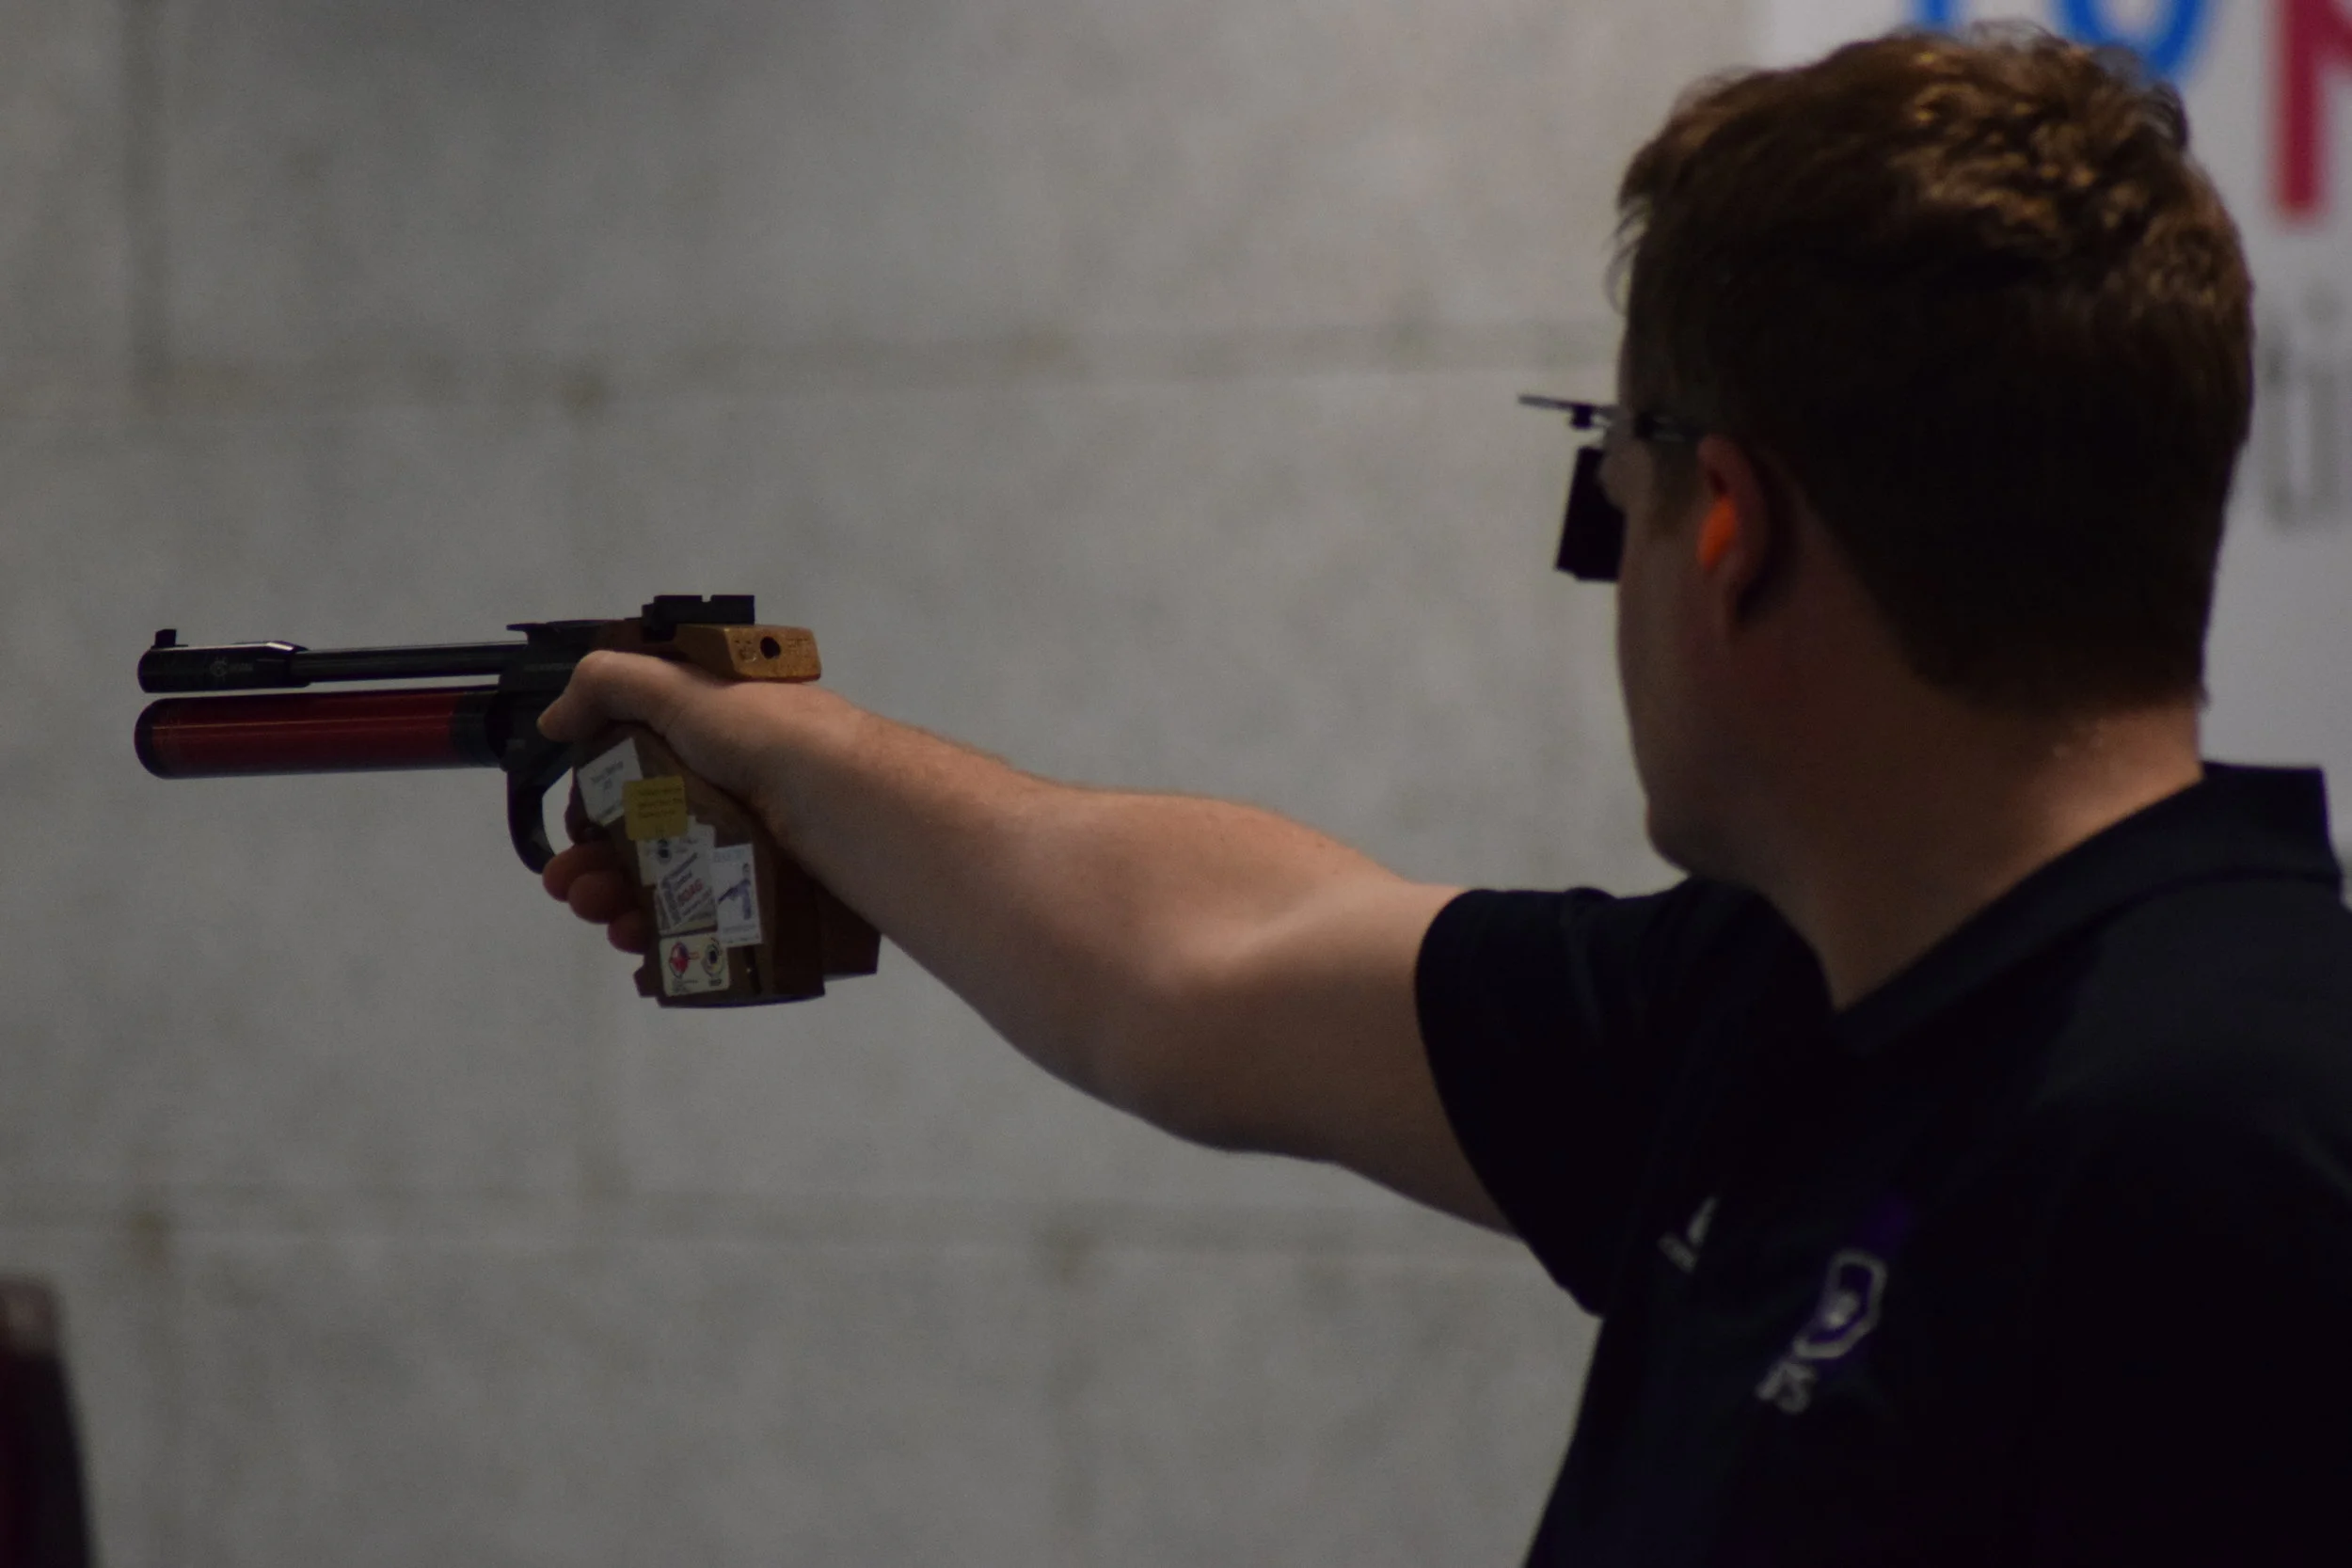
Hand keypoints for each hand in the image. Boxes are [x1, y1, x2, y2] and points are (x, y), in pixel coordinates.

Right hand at [534, 649, 841, 953]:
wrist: (849, 803)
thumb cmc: (769, 738)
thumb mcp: (684, 687)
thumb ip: (610, 686)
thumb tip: (555, 719)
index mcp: (718, 739)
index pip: (643, 771)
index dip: (600, 799)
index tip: (574, 824)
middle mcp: (735, 790)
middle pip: (647, 833)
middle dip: (594, 859)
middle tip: (567, 886)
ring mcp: (754, 846)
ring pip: (671, 882)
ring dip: (618, 899)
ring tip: (596, 912)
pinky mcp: (770, 895)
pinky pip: (707, 921)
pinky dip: (664, 934)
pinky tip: (635, 940)